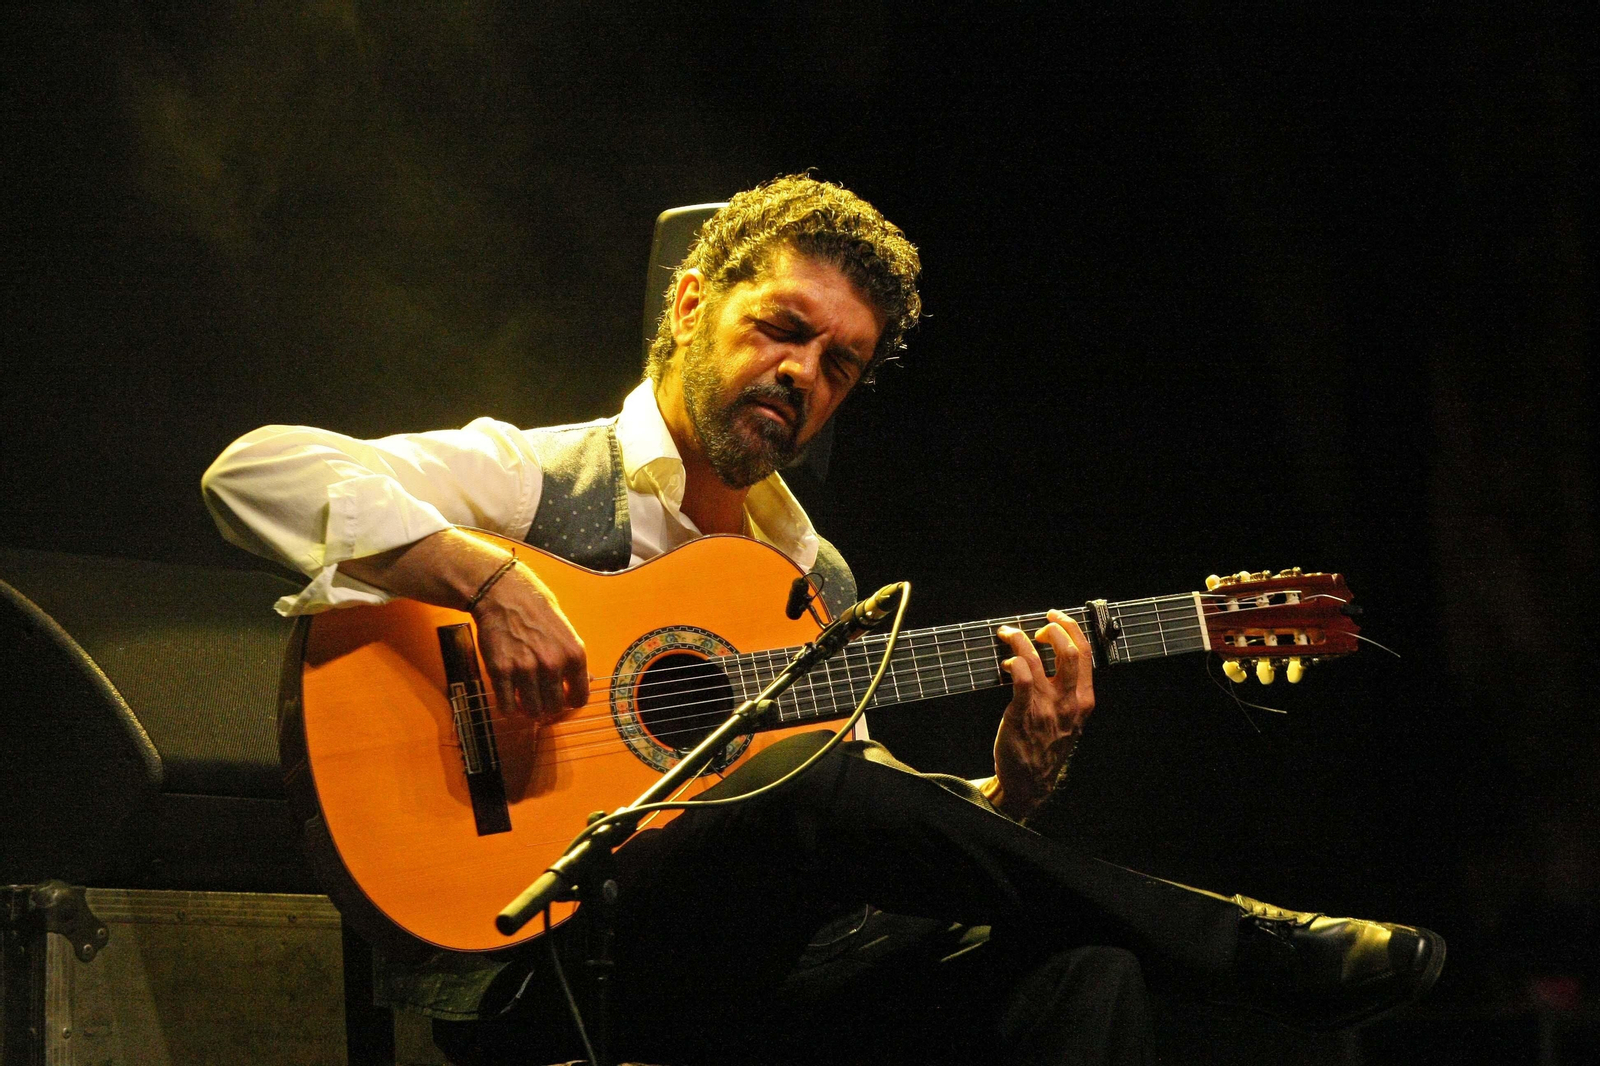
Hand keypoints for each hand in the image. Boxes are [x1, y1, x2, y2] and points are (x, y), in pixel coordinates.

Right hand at [337, 529, 589, 722]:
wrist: (502, 592)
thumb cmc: (535, 607)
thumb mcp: (565, 630)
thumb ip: (571, 658)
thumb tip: (581, 682)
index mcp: (574, 654)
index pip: (580, 698)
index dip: (570, 702)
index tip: (563, 700)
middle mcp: (552, 664)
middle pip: (554, 708)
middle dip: (548, 708)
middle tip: (541, 700)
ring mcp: (525, 670)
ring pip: (532, 711)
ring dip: (529, 710)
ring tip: (525, 700)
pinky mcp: (500, 672)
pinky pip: (507, 706)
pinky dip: (508, 707)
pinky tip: (509, 698)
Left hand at [987, 610, 1093, 818]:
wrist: (1030, 781)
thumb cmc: (1048, 744)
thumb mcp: (1072, 718)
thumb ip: (1070, 689)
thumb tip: (1058, 653)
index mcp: (1083, 699)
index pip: (1084, 653)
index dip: (1069, 627)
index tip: (1055, 617)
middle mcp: (1068, 702)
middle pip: (1068, 651)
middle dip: (1051, 628)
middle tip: (1035, 627)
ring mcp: (1045, 708)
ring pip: (1037, 659)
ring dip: (1020, 639)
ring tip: (1008, 634)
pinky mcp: (1022, 715)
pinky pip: (1020, 680)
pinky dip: (1014, 662)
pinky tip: (1007, 663)